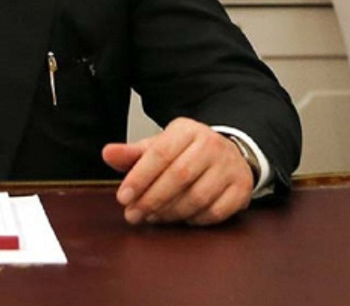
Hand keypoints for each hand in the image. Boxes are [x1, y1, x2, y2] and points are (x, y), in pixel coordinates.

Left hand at [102, 117, 252, 226]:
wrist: (228, 154)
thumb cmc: (185, 154)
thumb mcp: (158, 148)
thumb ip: (132, 154)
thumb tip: (107, 153)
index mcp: (187, 130)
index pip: (160, 154)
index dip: (139, 177)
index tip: (123, 197)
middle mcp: (212, 145)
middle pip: (178, 176)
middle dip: (152, 199)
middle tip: (133, 214)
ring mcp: (230, 167)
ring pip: (197, 197)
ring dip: (170, 212)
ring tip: (153, 217)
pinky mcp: (242, 189)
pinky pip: (215, 212)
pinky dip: (194, 220)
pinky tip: (180, 219)